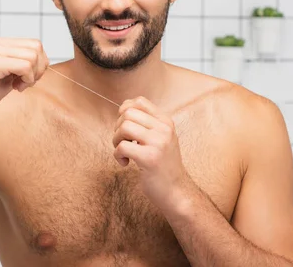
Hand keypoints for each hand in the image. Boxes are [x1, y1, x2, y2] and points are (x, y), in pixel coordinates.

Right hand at [0, 38, 48, 114]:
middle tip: (26, 83)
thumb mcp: (8, 74)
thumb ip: (23, 65)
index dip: (40, 63)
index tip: (29, 78)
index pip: (35, 44)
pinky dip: (27, 80)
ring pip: (33, 57)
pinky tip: (15, 87)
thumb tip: (44, 63)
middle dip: (39, 69)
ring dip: (32, 76)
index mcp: (2, 44)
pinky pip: (25, 66)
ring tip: (19, 85)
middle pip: (37, 47)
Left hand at [113, 96, 190, 210]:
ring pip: (123, 127)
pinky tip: (125, 163)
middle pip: (127, 113)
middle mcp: (164, 129)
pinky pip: (122, 147)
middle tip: (123, 142)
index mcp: (166, 122)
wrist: (176, 191)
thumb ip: (147, 123)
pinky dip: (117, 156)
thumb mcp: (161, 138)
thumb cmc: (163, 165)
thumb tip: (123, 108)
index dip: (125, 110)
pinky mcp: (150, 158)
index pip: (139, 101)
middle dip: (117, 127)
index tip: (126, 127)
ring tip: (123, 152)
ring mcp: (158, 143)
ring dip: (116, 141)